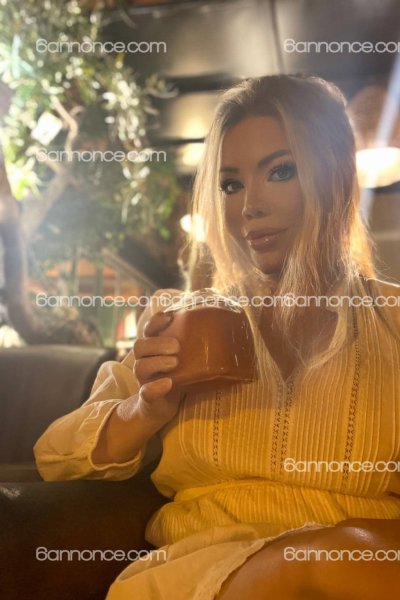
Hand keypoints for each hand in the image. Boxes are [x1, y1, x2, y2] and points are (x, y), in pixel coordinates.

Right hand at [132, 310, 182, 426]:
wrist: (162, 407)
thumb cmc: (178, 377)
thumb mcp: (184, 360)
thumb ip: (192, 346)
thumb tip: (223, 332)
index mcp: (152, 349)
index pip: (148, 330)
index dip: (155, 322)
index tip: (169, 318)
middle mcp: (144, 361)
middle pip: (140, 346)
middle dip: (158, 344)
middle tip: (177, 347)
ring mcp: (144, 380)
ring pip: (140, 367)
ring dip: (157, 362)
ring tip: (175, 362)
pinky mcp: (147, 398)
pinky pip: (146, 391)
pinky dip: (156, 387)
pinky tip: (168, 382)